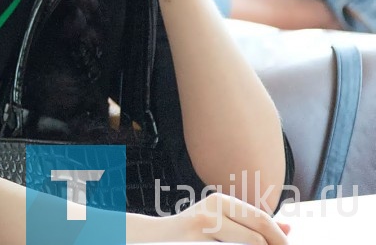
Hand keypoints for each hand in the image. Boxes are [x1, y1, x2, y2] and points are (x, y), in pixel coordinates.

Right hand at [143, 192, 289, 243]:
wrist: (153, 239)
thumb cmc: (192, 234)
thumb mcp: (219, 222)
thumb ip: (249, 224)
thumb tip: (288, 229)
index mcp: (219, 201)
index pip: (260, 219)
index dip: (279, 238)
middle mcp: (210, 212)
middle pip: (257, 236)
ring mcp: (201, 230)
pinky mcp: (194, 244)